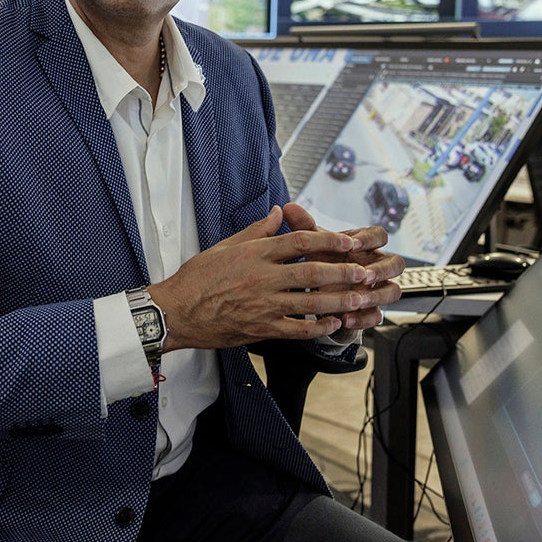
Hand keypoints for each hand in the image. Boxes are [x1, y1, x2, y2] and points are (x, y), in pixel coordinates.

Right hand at [147, 205, 399, 350]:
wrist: (176, 311)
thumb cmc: (196, 279)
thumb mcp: (224, 246)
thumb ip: (255, 230)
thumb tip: (277, 212)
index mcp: (255, 254)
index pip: (299, 241)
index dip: (328, 241)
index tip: (348, 241)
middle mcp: (263, 277)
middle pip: (312, 272)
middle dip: (342, 271)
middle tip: (365, 271)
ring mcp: (263, 305)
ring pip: (309, 302)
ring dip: (338, 300)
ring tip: (360, 298)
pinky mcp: (261, 328)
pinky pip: (296, 329)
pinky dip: (317, 328)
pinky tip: (333, 324)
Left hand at [281, 202, 402, 340]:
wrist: (319, 292)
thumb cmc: (321, 262)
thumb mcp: (313, 245)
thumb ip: (304, 227)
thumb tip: (288, 207)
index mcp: (365, 246)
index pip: (380, 235)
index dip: (370, 239)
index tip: (353, 244)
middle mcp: (376, 267)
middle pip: (397, 264)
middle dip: (382, 270)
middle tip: (364, 275)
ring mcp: (376, 289)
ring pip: (393, 291)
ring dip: (377, 295)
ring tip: (358, 300)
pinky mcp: (370, 310)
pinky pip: (376, 315)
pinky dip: (363, 318)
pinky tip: (346, 318)